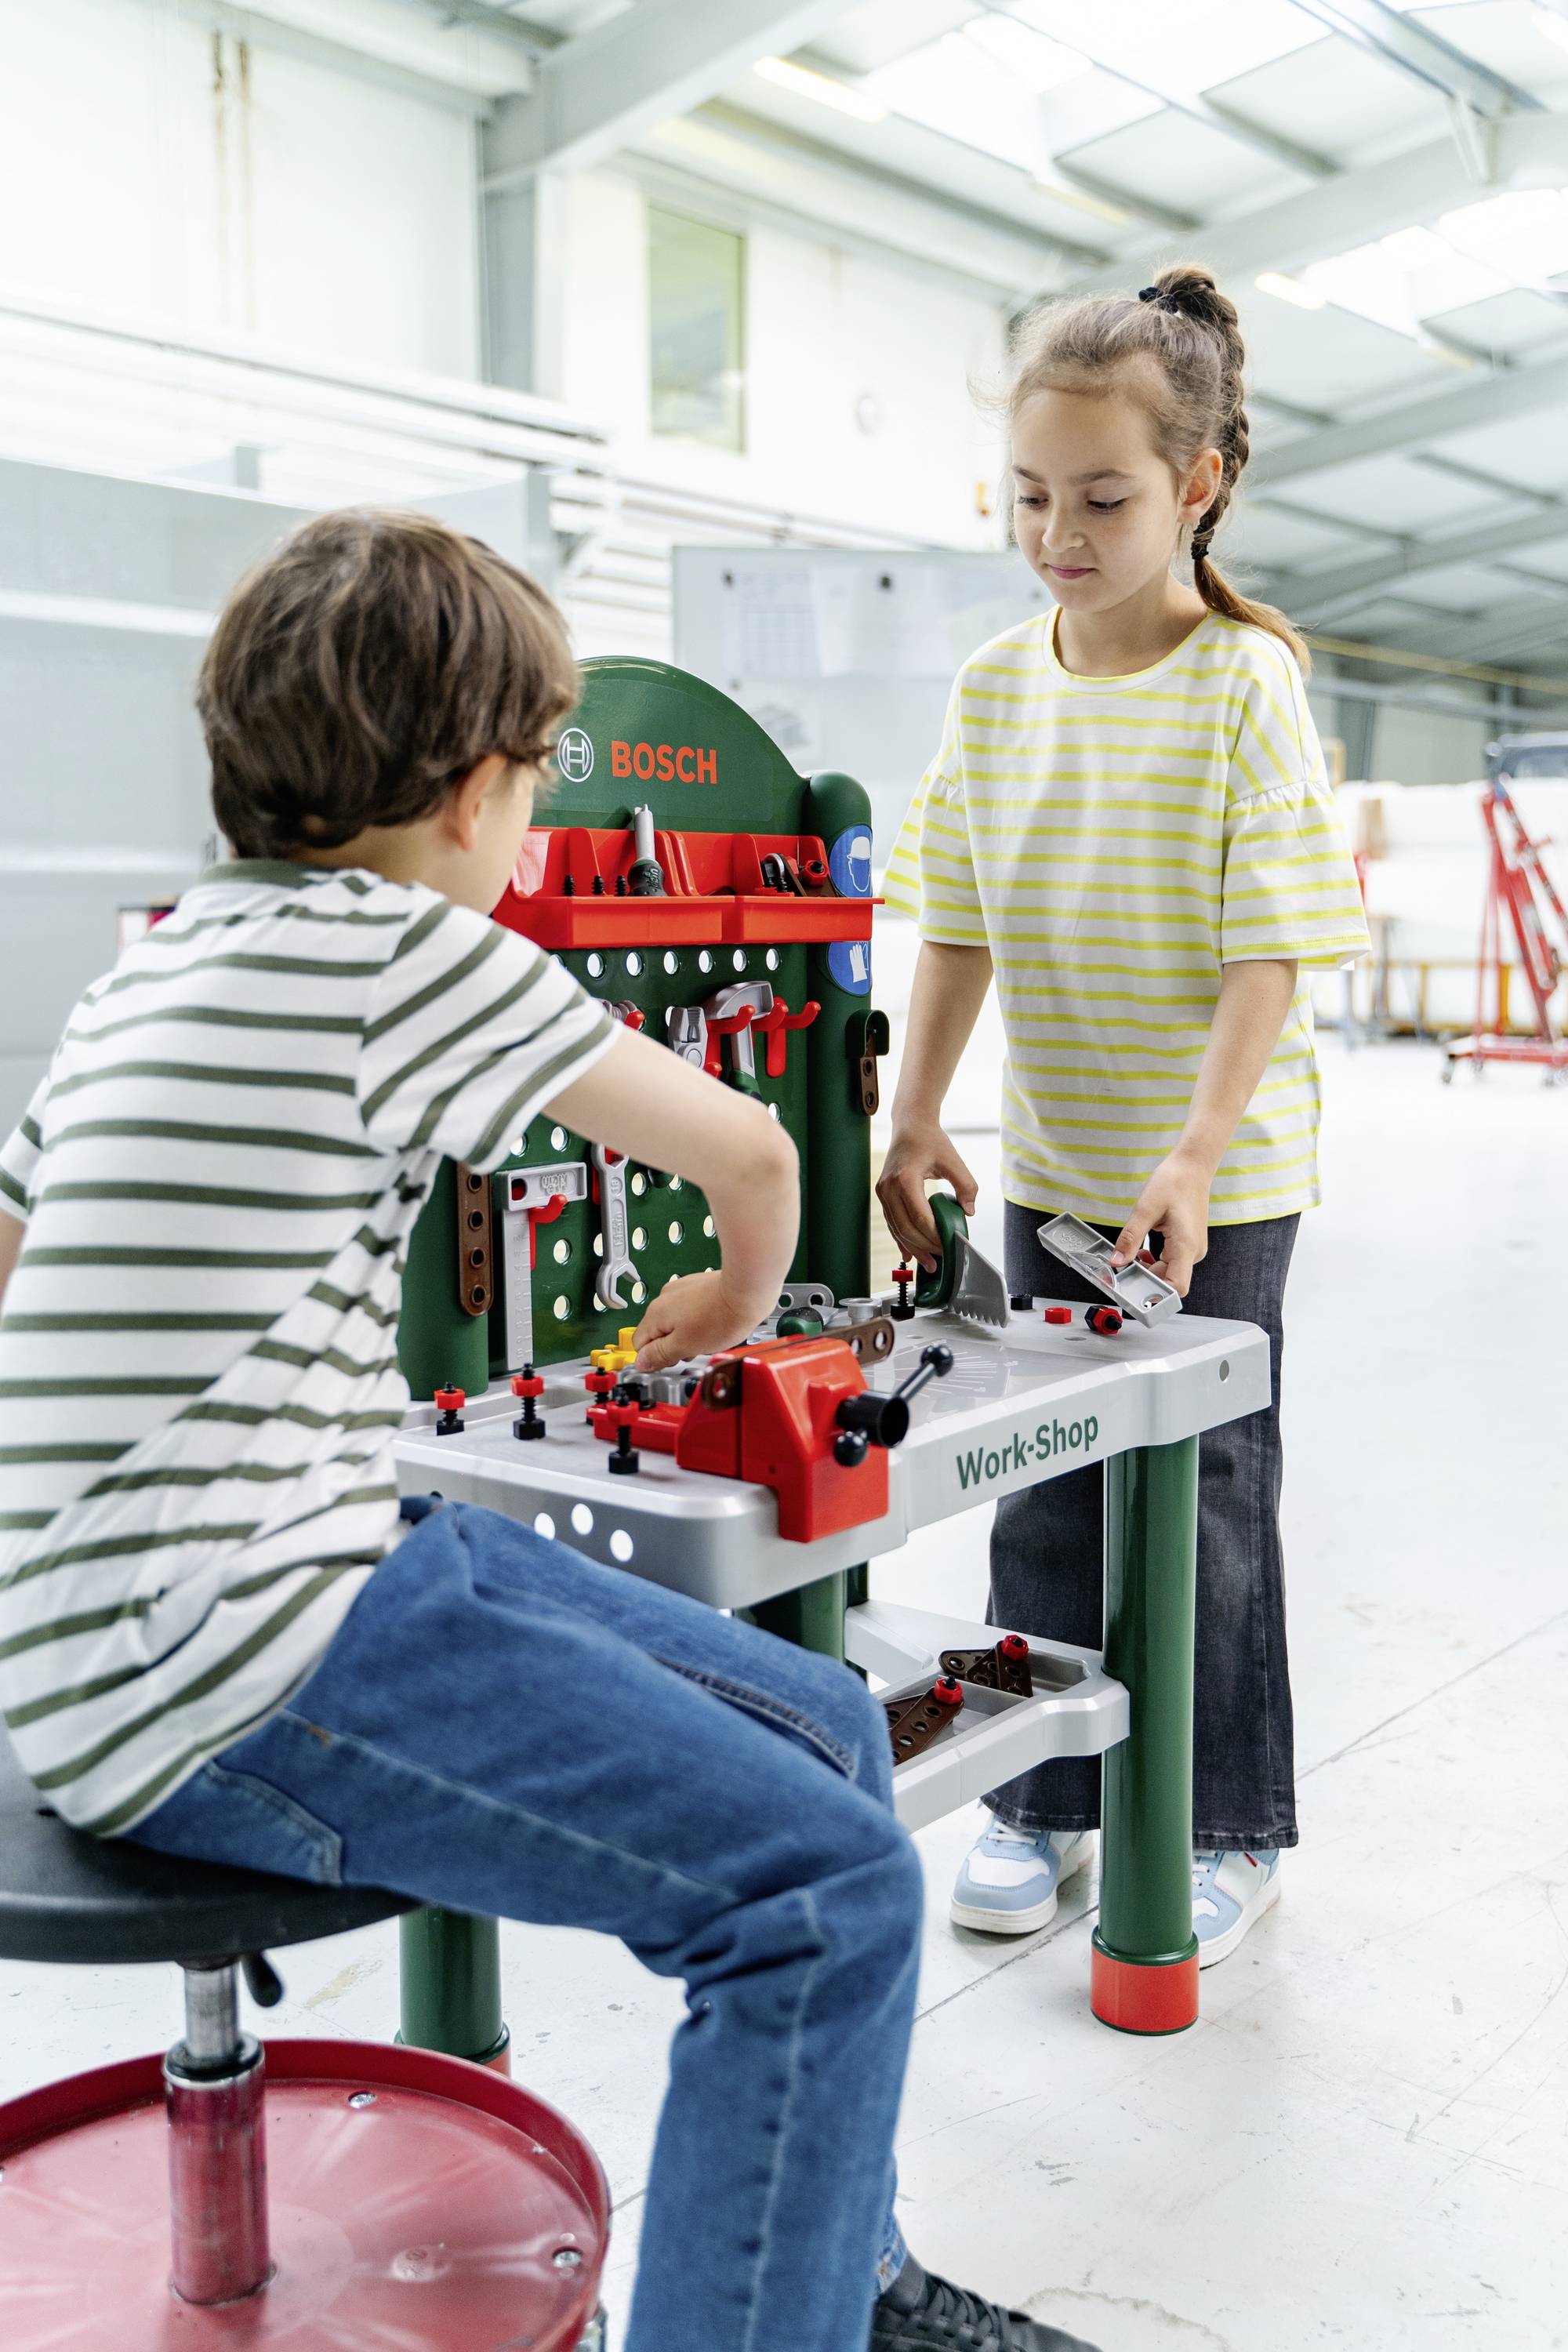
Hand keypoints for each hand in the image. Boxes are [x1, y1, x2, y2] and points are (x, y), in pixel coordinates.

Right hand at [632, 1269, 772, 1372]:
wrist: (747, 1291)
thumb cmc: (721, 1316)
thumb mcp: (685, 1346)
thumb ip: (660, 1355)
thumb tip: (641, 1363)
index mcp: (656, 1314)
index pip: (639, 1344)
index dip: (654, 1358)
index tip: (671, 1363)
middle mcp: (664, 1298)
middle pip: (658, 1332)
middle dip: (674, 1347)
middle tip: (694, 1351)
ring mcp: (681, 1290)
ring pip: (675, 1322)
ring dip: (687, 1334)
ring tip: (708, 1337)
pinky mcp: (697, 1287)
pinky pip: (689, 1310)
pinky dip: (698, 1320)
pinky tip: (714, 1324)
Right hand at [876, 1119, 978, 1271]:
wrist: (910, 1127)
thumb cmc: (929, 1140)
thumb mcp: (953, 1160)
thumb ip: (966, 1185)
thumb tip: (968, 1211)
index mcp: (905, 1178)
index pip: (920, 1217)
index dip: (935, 1235)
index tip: (949, 1244)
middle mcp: (889, 1187)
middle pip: (906, 1228)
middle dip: (924, 1247)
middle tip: (940, 1259)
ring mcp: (883, 1192)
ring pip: (897, 1229)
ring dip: (913, 1247)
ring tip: (928, 1263)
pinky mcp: (884, 1195)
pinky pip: (892, 1222)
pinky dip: (901, 1239)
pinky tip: (909, 1253)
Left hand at [1110, 1152, 1210, 1295]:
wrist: (1192, 1167)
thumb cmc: (1175, 1182)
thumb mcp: (1145, 1208)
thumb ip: (1130, 1237)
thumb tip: (1116, 1260)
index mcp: (1186, 1246)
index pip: (1177, 1287)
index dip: (1157, 1294)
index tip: (1136, 1289)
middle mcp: (1192, 1251)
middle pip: (1169, 1281)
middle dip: (1145, 1278)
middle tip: (1123, 1268)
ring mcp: (1191, 1248)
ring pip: (1168, 1271)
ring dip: (1148, 1268)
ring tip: (1132, 1252)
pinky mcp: (1187, 1244)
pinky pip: (1170, 1261)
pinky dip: (1154, 1259)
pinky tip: (1142, 1247)